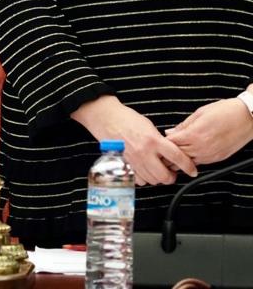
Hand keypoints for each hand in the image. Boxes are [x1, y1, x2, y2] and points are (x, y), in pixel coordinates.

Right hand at [71, 95, 196, 184]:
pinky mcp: (124, 164)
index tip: (192, 170)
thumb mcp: (148, 126)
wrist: (105, 117)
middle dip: (171, 177)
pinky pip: (139, 179)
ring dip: (158, 178)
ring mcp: (133, 160)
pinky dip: (144, 178)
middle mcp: (144, 152)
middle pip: (165, 176)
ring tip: (157, 170)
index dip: (188, 166)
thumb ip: (160, 140)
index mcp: (153, 140)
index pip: (177, 158)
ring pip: (152, 180)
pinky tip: (144, 170)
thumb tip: (170, 151)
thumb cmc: (125, 118)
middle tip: (172, 172)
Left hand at [166, 97, 252, 164]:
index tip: (157, 141)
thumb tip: (170, 132)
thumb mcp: (199, 113)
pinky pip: (201, 163)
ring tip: (172, 156)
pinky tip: (188, 156)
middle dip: (168, 153)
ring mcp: (211, 154)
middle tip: (160, 152)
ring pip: (189, 162)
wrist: (248, 117)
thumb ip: (183, 125)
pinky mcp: (219, 158)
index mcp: (195, 134)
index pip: (171, 143)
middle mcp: (202, 147)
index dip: (162, 143)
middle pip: (178, 155)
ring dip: (180, 159)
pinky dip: (192, 160)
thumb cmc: (225, 111)